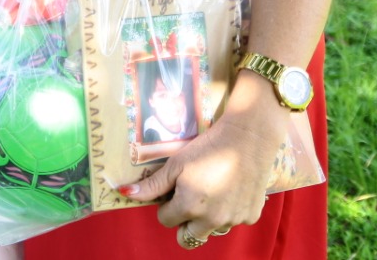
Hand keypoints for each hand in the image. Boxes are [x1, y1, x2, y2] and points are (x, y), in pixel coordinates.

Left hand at [120, 101, 288, 246]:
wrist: (248, 139)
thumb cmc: (207, 149)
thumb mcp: (176, 165)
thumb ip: (152, 186)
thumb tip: (124, 194)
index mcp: (190, 207)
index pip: (166, 221)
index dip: (166, 206)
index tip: (173, 191)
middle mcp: (212, 220)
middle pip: (188, 237)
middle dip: (184, 221)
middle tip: (188, 198)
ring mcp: (234, 220)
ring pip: (211, 230)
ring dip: (206, 219)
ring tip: (210, 191)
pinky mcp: (251, 216)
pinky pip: (233, 221)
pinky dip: (228, 211)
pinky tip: (229, 189)